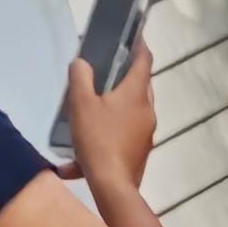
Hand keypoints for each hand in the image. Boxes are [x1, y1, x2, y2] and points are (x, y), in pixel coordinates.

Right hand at [64, 39, 155, 191]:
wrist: (112, 187)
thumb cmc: (98, 140)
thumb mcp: (81, 104)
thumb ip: (80, 78)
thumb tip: (81, 64)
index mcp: (136, 94)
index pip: (144, 61)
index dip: (140, 47)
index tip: (134, 40)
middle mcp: (147, 111)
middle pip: (141, 87)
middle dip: (128, 79)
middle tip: (111, 74)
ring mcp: (147, 134)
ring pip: (134, 113)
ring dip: (118, 109)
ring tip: (97, 112)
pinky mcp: (141, 154)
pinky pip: (127, 136)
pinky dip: (112, 134)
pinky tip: (89, 150)